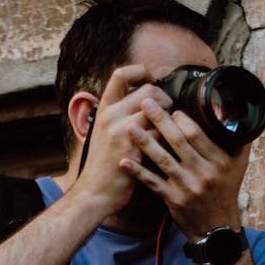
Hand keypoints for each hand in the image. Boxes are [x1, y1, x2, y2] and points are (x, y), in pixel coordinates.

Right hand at [73, 65, 172, 215]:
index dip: (140, 72)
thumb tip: (142, 101)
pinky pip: (159, 134)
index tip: (150, 80)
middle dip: (164, 99)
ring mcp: (121, 131)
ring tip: (169, 129)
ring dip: (169, 118)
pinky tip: (167, 148)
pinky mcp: (133, 149)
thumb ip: (118, 115)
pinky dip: (167, 139)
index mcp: (104, 109)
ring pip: (157, 110)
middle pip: (148, 90)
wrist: (95, 192)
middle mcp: (111, 116)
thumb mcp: (103, 133)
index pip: (120, 74)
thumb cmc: (103, 165)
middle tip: (167, 113)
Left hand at [120, 97, 250, 239]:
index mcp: (220, 161)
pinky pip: (153, 182)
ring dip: (145, 142)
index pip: (197, 134)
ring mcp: (187, 187)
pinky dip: (138, 172)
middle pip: (178, 141)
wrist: (217, 228)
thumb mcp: (239, 166)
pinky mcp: (173, 200)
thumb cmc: (226, 192)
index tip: (170, 107)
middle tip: (145, 103)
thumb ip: (239, 140)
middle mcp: (204, 173)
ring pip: (163, 159)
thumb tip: (237, 112)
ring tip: (130, 126)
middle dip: (160, 120)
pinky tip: (124, 161)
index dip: (181, 119)